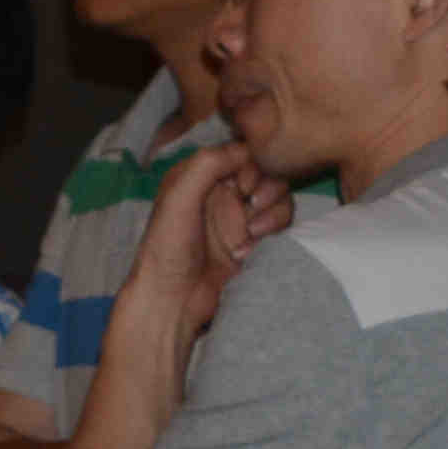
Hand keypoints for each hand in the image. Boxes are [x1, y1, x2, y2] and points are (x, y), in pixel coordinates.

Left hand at [116, 141, 285, 365]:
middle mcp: (221, 192)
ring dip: (272, 209)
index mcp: (199, 175)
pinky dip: (274, 227)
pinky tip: (251, 244)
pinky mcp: (254, 239)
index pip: (240, 152)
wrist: (173, 300)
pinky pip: (280, 220)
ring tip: (252, 231)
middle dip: (266, 186)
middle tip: (251, 204)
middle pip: (265, 171)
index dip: (251, 163)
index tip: (243, 185)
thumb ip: (208, 164)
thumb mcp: (178, 196)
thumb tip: (245, 149)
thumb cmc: (167, 247)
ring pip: (277, 195)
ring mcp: (239, 216)